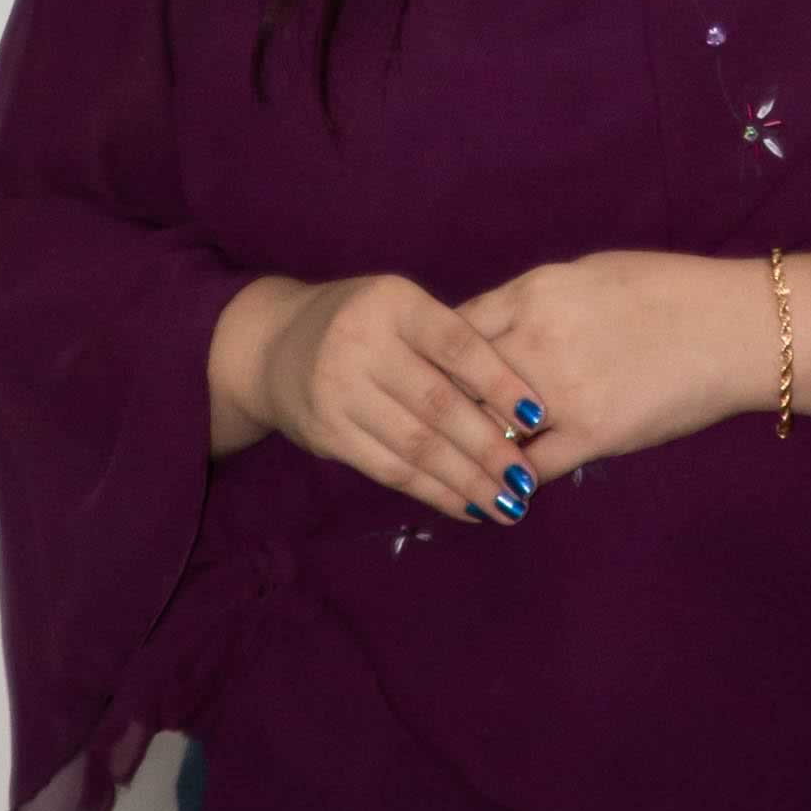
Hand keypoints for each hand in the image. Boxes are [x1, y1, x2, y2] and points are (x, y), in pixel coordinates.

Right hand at [208, 271, 543, 523]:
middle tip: (527, 478)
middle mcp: (361, 344)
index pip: (455, 344)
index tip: (538, 414)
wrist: (272, 346)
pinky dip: (434, 492)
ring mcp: (338, 391)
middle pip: (437, 404)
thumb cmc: (364, 324)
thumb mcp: (401, 309)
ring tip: (509, 503)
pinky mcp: (326, 433)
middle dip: (489, 446)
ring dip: (467, 480)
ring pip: (415, 445)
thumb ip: (449, 341)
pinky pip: (389, 470)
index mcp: (393, 304)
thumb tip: (520, 404)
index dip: (499, 381)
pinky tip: (469, 506)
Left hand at [456, 249, 780, 471]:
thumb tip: (498, 323)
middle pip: (456, 381)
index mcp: (533, 293)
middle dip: (442, 407)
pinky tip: (500, 490)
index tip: (432, 378)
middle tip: (432, 429)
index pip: (454, 331)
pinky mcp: (591, 434)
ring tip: (457, 465)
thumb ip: (535, 300)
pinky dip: (508, 481)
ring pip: (484, 428)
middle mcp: (535, 340)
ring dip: (471, 447)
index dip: (437, 359)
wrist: (734, 328)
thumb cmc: (669, 290)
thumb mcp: (588, 273)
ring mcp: (560, 391)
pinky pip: (529, 467)